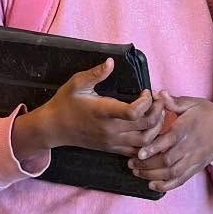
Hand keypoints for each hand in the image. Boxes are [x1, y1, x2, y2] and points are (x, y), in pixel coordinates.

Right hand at [14, 59, 164, 161]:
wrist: (53, 128)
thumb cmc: (65, 103)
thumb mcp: (76, 83)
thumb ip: (95, 73)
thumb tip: (111, 62)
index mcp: (103, 112)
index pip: (133, 112)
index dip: (146, 102)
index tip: (147, 91)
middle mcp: (110, 129)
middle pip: (145, 126)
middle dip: (158, 112)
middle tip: (159, 100)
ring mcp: (111, 141)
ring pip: (145, 141)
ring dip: (156, 128)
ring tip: (157, 114)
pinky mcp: (111, 148)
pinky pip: (136, 151)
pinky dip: (148, 143)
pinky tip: (149, 129)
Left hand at [129, 94, 212, 194]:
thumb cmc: (206, 113)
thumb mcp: (192, 103)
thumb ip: (174, 102)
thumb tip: (158, 94)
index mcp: (187, 128)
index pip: (170, 140)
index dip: (154, 148)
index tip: (139, 152)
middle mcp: (190, 146)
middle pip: (168, 160)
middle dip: (147, 164)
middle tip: (131, 163)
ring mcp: (194, 159)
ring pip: (172, 172)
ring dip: (153, 175)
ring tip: (137, 172)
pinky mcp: (196, 168)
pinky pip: (181, 180)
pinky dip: (166, 185)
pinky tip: (152, 185)